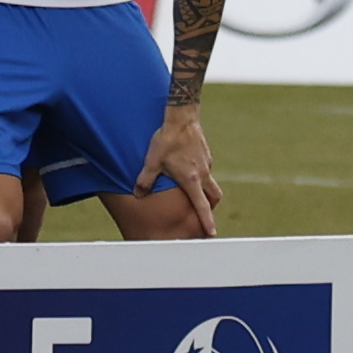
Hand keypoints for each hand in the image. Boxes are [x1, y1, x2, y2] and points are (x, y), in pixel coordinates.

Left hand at [141, 101, 221, 229]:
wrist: (181, 117)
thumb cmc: (166, 140)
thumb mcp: (152, 162)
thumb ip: (145, 180)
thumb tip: (138, 194)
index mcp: (191, 180)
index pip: (202, 206)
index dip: (207, 222)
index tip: (212, 234)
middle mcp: (202, 174)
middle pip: (214, 197)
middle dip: (211, 208)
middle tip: (205, 215)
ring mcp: (206, 163)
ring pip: (210, 182)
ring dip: (205, 190)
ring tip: (192, 191)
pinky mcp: (206, 154)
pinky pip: (206, 169)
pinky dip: (201, 175)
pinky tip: (187, 168)